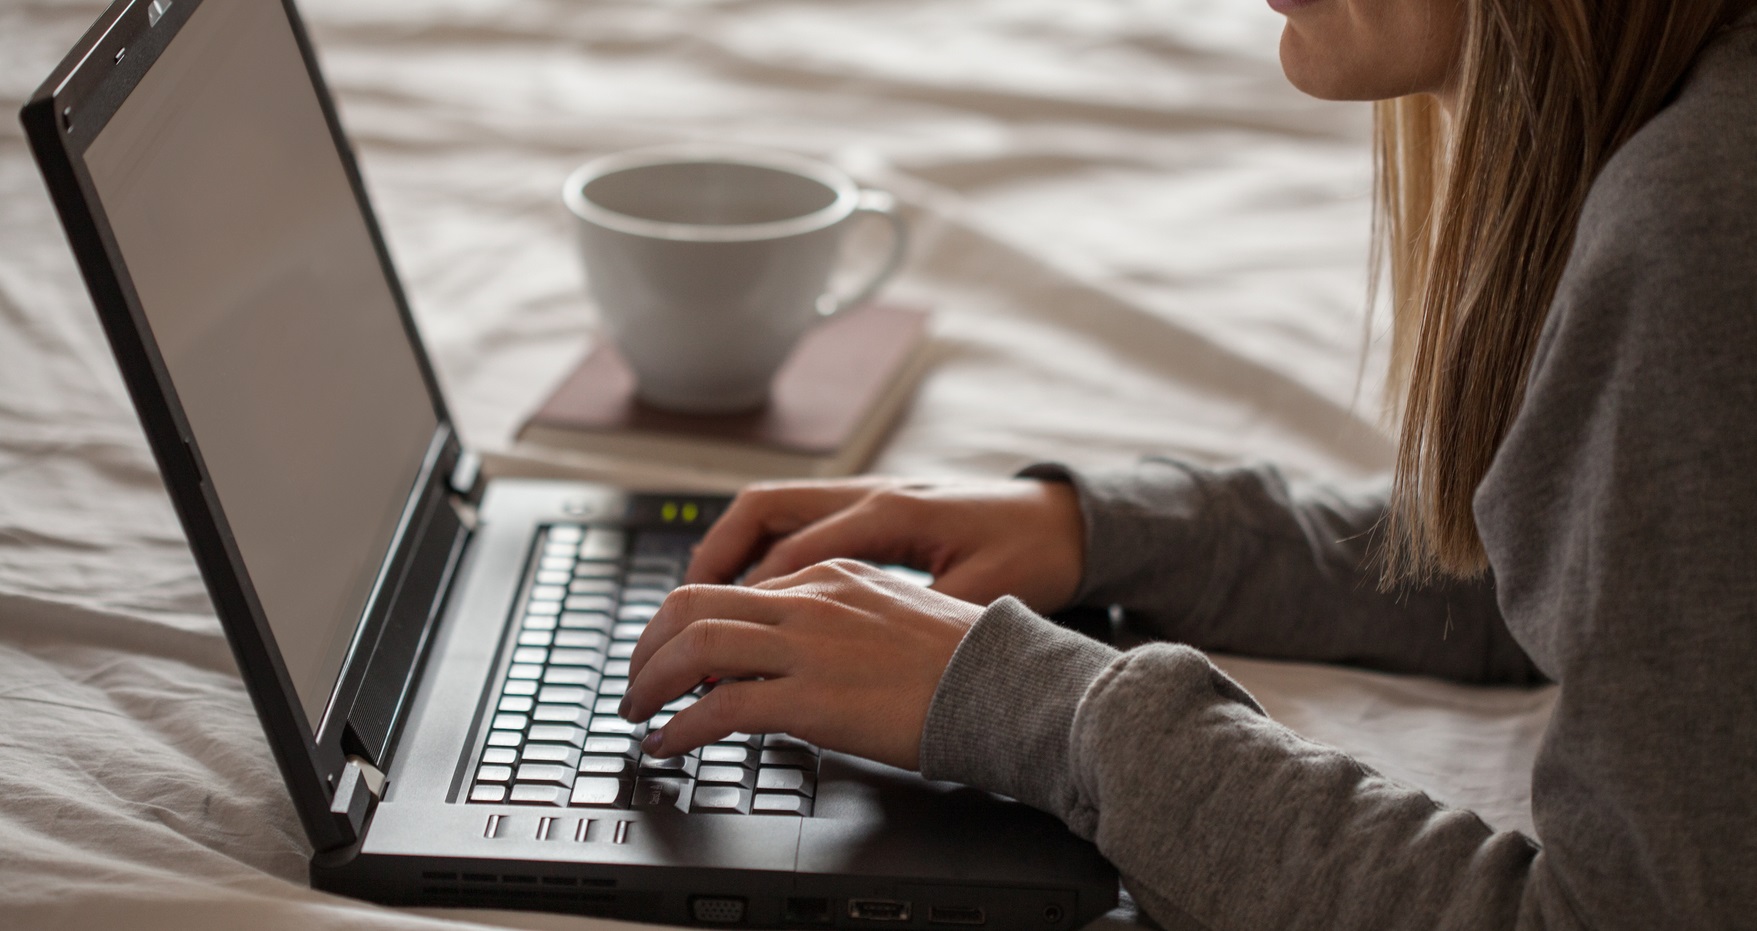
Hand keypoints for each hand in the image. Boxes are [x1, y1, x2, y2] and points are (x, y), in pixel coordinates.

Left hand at [619, 559, 984, 768]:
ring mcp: (808, 645)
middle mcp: (811, 599)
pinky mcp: (809, 697)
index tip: (681, 657)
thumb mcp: (900, 614)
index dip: (695, 625)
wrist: (1008, 683)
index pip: (738, 588)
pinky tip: (667, 745)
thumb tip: (808, 655)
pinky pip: (718, 708)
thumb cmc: (971, 660)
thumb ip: (846, 622)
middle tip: (638, 680)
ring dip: (649, 681)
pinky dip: (679, 728)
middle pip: (693, 602)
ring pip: (693, 645)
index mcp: (834, 575)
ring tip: (638, 710)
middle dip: (649, 644)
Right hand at [684, 477, 1085, 614]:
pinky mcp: (875, 507)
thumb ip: (912, 625)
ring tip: (696, 605)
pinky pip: (799, 519)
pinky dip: (765, 552)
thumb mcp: (978, 598)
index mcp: (890, 515)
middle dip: (711, 564)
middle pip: (761, 512)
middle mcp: (870, 494)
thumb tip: (860, 668)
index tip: (709, 652)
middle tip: (675, 620)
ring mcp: (870, 493)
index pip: (788, 555)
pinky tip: (756, 593)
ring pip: (773, 509)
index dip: (743, 604)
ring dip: (730, 552)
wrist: (1068, 522)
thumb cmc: (1032, 556)